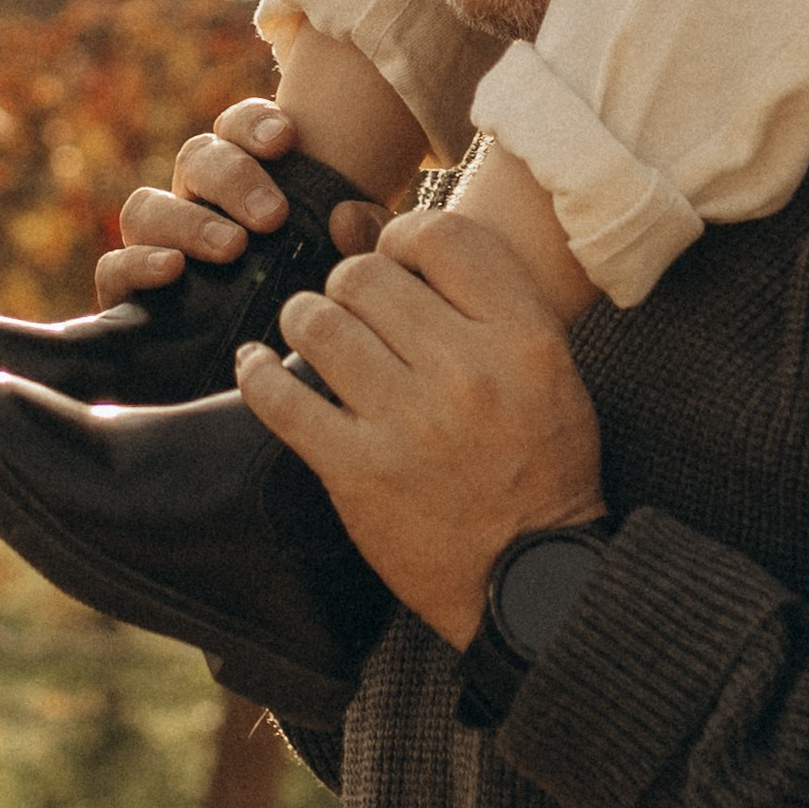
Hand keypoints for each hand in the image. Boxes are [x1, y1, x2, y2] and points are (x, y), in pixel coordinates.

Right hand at [94, 98, 386, 304]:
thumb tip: (347, 213)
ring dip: (188, 220)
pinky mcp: (130, 295)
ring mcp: (159, 246)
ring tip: (233, 248)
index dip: (254, 124)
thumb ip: (364, 234)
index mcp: (248, 178)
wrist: (287, 369)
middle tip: (272, 215)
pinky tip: (173, 271)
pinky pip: (114, 266)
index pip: (237, 127)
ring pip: (146, 207)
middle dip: (233, 177)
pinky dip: (138, 263)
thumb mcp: (356, 264)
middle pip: (196, 158)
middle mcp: (197, 203)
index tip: (287, 140)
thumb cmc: (324, 301)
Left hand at [239, 210, 604, 647]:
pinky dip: (258, 373)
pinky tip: (258, 365)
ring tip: (312, 334)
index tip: (395, 260)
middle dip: (347, 284)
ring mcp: (408, 422)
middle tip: (352, 309)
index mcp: (524, 337)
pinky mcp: (357, 471)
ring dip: (304, 320)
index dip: (403, 236)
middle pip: (366, 276)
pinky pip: (280, 398)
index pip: (441, 236)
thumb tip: (391, 236)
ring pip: (317, 322)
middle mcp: (467, 371)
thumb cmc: (542, 462)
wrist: (528, 571)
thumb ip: (489, 302)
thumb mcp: (550, 368)